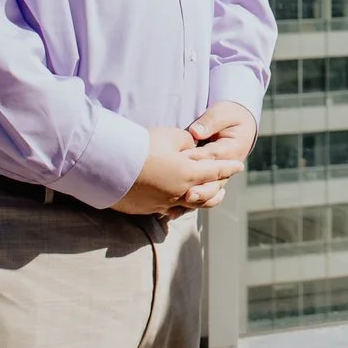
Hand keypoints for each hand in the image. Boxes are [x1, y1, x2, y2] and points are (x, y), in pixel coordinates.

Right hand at [111, 124, 244, 216]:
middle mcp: (179, 193)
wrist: (107, 165)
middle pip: (206, 195)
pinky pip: (165, 210)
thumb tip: (190, 147)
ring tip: (201, 196)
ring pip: (187, 206)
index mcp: (189, 174)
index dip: (229, 167)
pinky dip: (174, 206)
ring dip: (198, 200)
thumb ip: (186, 142)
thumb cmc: (142, 146)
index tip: (239, 166)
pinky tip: (173, 204)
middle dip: (217, 189)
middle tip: (223, 186)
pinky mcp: (145, 209)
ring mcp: (161, 204)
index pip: (216, 171)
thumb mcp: (170, 136)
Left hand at [178, 100, 258, 210]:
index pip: (212, 157)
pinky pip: (198, 196)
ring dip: (192, 203)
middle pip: (213, 183)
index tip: (181, 161)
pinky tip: (170, 213)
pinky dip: (185, 206)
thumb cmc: (229, 116)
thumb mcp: (223, 113)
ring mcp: (218, 178)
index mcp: (232, 150)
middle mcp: (227, 168)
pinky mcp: (208, 182)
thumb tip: (196, 132)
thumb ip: (210, 122)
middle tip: (188, 195)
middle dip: (200, 190)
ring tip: (175, 210)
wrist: (239, 126)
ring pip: (206, 194)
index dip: (196, 159)